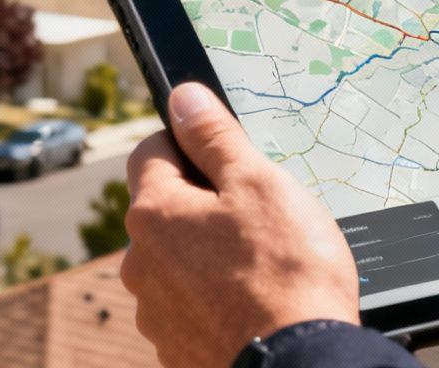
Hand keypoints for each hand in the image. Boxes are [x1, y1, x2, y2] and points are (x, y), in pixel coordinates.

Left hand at [123, 83, 359, 367]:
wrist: (298, 366)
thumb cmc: (286, 273)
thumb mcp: (258, 183)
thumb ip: (214, 136)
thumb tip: (183, 98)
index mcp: (153, 213)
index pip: (152, 150)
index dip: (191, 143)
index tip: (228, 156)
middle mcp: (140, 263)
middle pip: (167, 209)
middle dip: (205, 204)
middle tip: (259, 216)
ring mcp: (155, 311)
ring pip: (179, 260)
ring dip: (210, 254)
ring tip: (263, 266)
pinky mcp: (176, 347)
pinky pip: (191, 305)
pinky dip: (216, 299)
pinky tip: (255, 303)